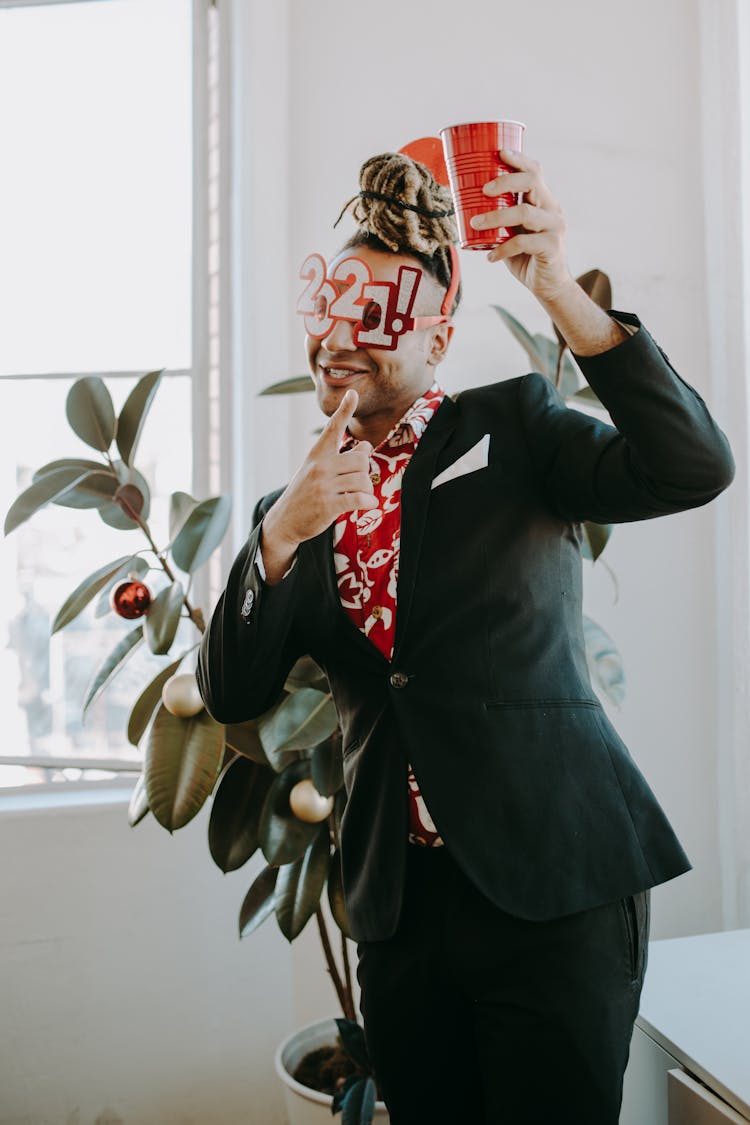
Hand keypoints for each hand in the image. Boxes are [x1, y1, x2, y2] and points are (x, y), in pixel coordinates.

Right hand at [262, 388, 375, 550]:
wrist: (285, 521)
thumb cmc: (305, 493)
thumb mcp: (317, 471)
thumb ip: (341, 458)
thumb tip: (366, 447)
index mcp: (317, 454)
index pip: (333, 428)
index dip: (344, 410)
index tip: (353, 394)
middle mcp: (320, 466)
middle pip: (361, 460)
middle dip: (365, 471)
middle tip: (358, 480)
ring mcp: (323, 486)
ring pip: (363, 480)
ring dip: (367, 490)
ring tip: (360, 495)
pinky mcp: (328, 505)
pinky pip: (359, 499)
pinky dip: (368, 502)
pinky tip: (368, 504)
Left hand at [469, 149, 571, 302]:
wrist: (549, 285)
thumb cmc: (527, 257)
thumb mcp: (513, 232)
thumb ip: (501, 219)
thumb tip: (464, 208)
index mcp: (544, 201)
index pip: (535, 171)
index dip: (518, 159)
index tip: (499, 153)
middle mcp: (552, 209)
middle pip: (532, 182)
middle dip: (505, 181)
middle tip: (483, 190)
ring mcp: (554, 227)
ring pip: (525, 212)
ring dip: (496, 216)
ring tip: (475, 224)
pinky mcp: (551, 247)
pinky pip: (524, 243)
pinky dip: (502, 249)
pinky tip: (490, 257)